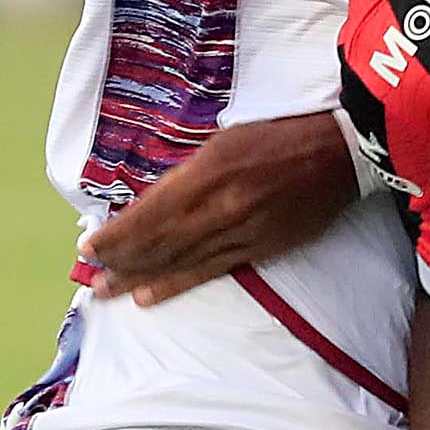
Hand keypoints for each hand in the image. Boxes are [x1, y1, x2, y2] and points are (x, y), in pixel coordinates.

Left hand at [77, 113, 356, 306]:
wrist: (340, 152)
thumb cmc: (281, 134)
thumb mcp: (226, 138)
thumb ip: (190, 172)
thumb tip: (153, 201)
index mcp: (209, 171)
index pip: (150, 213)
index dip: (117, 234)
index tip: (89, 246)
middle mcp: (220, 206)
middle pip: (158, 242)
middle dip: (120, 261)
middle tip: (91, 278)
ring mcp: (241, 232)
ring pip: (178, 261)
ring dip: (139, 278)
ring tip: (107, 291)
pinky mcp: (260, 248)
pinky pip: (211, 271)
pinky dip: (176, 284)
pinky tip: (149, 296)